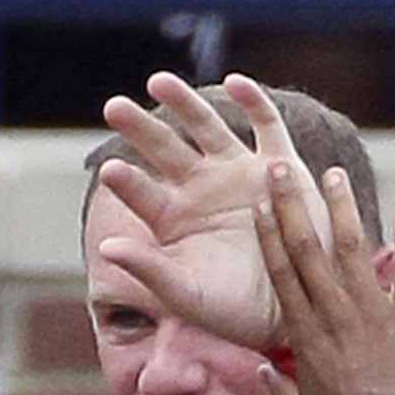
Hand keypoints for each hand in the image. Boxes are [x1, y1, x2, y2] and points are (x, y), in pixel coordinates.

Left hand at [94, 71, 329, 348]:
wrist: (288, 312)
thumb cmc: (229, 310)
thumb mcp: (185, 295)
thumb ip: (148, 270)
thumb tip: (106, 247)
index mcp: (173, 218)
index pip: (142, 192)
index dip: (126, 181)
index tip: (108, 170)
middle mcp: (201, 189)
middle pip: (165, 149)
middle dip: (140, 128)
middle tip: (112, 106)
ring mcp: (238, 173)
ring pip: (208, 127)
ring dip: (185, 103)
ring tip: (158, 81)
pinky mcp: (278, 166)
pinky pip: (267, 125)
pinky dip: (254, 102)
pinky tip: (235, 82)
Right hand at [253, 157, 394, 394]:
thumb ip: (279, 389)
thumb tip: (263, 370)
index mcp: (304, 337)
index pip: (281, 275)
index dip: (269, 235)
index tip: (260, 205)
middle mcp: (333, 317)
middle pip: (307, 250)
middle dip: (293, 206)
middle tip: (281, 169)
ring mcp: (372, 315)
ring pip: (352, 249)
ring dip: (342, 208)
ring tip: (332, 175)